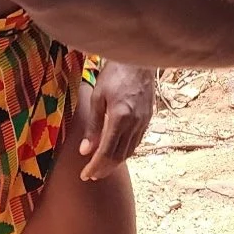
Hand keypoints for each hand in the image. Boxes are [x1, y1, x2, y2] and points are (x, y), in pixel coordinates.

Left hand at [78, 62, 154, 180]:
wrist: (138, 58)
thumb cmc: (114, 73)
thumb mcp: (98, 97)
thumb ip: (93, 125)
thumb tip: (85, 151)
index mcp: (120, 118)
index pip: (107, 152)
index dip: (95, 166)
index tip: (85, 175)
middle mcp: (135, 123)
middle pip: (119, 156)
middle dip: (104, 169)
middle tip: (91, 175)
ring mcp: (144, 121)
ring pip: (130, 151)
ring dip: (115, 162)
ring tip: (102, 166)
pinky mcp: (148, 118)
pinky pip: (137, 141)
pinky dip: (125, 151)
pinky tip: (117, 150)